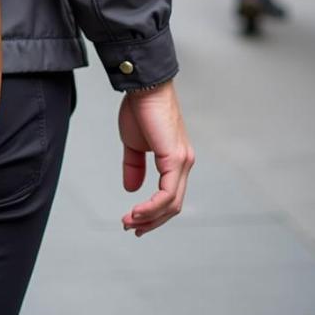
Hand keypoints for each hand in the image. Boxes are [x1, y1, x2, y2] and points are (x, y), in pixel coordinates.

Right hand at [118, 80, 193, 236]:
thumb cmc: (140, 109)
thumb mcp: (133, 143)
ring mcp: (183, 162)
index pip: (170, 196)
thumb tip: (132, 189)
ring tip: (129, 221)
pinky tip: (137, 211)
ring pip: (172, 203)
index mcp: (176, 160)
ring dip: (150, 217)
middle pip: (173, 205)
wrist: (143, 87)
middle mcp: (184, 164)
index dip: (152, 212)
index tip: (133, 220)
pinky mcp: (176, 159)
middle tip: (130, 228)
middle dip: (151, 221)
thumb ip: (133, 166)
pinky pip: (167, 193)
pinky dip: (152, 207)